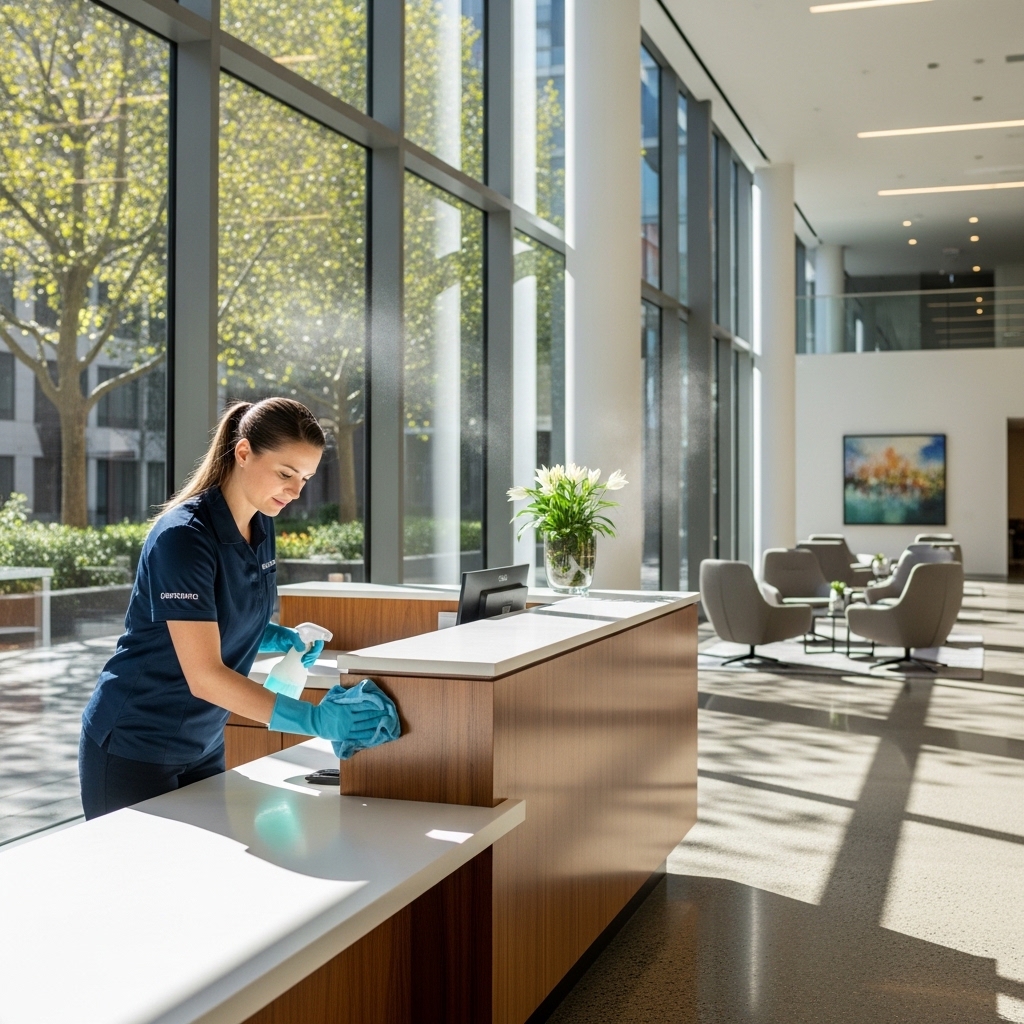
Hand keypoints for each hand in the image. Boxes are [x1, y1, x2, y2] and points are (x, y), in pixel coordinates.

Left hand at [260, 624, 324, 667]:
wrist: (267, 638)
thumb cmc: (278, 634)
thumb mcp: (287, 635)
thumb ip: (296, 640)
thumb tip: (303, 649)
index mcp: (306, 634)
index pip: (318, 639)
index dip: (318, 647)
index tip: (311, 654)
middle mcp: (305, 640)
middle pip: (316, 648)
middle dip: (313, 655)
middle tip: (305, 661)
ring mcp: (301, 647)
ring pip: (311, 654)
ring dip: (311, 660)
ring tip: (304, 664)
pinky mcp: (296, 653)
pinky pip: (305, 658)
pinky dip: (306, 662)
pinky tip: (303, 665)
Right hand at [269, 690, 386, 743]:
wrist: (314, 721)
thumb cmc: (323, 708)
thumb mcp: (334, 699)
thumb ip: (344, 696)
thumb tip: (356, 692)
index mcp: (345, 708)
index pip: (363, 706)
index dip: (373, 705)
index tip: (382, 704)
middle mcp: (348, 718)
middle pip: (366, 716)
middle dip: (378, 714)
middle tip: (388, 713)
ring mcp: (347, 728)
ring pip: (364, 726)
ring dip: (375, 723)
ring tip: (384, 721)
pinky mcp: (345, 735)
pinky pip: (359, 735)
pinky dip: (368, 733)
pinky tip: (375, 731)